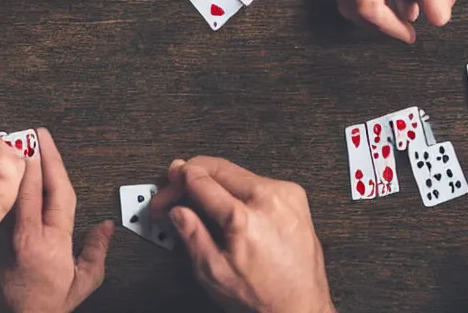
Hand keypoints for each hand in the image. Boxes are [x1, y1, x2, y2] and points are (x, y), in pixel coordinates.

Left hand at [0, 128, 112, 312]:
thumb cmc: (48, 305)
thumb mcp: (83, 281)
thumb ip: (96, 252)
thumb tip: (106, 227)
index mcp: (52, 241)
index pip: (55, 193)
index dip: (52, 164)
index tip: (46, 143)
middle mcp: (27, 236)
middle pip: (29, 187)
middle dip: (29, 156)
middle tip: (29, 134)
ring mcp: (5, 239)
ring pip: (8, 195)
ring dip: (11, 169)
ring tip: (11, 145)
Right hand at [150, 157, 334, 312]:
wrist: (302, 306)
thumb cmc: (265, 296)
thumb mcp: (214, 273)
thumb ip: (192, 235)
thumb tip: (177, 211)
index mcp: (245, 216)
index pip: (201, 179)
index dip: (176, 181)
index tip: (166, 187)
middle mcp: (269, 198)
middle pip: (219, 168)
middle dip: (192, 177)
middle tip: (174, 193)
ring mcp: (287, 195)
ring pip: (238, 173)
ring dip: (215, 182)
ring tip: (199, 203)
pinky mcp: (296, 198)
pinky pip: (258, 182)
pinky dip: (238, 189)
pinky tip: (226, 205)